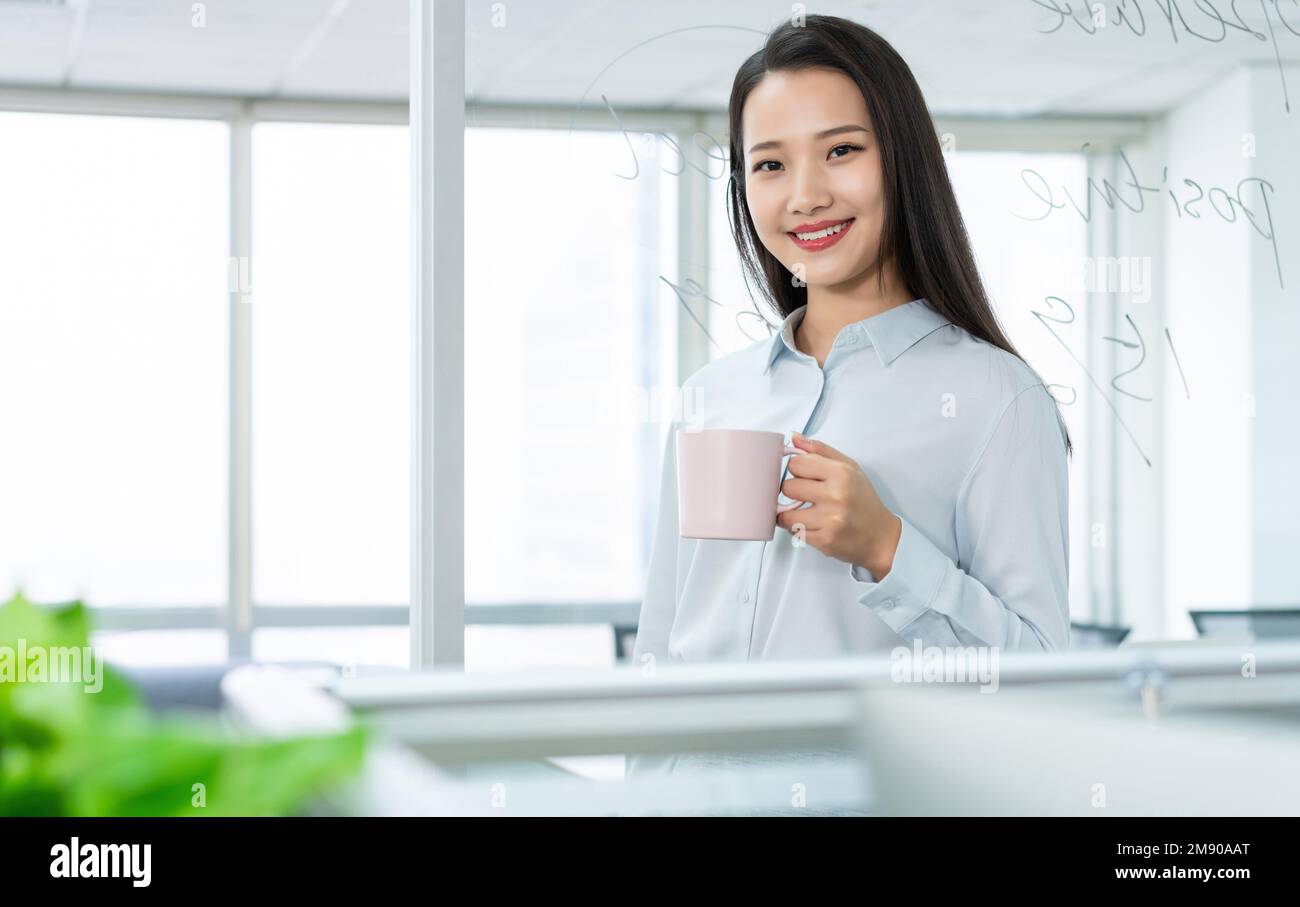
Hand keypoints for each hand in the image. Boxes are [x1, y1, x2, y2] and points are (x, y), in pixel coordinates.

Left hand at [775, 432, 902, 578]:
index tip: (805, 476)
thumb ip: (820, 450)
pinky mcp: (823, 540)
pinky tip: (813, 525)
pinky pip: (794, 532)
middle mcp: (835, 495)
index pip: (796, 464)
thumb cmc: (863, 500)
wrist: (879, 536)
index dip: (797, 470)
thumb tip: (794, 437)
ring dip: (791, 514)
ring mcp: (829, 519)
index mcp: (840, 473)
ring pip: (785, 513)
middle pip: (787, 487)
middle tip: (806, 495)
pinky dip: (798, 529)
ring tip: (807, 512)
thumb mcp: (849, 468)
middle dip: (793, 491)